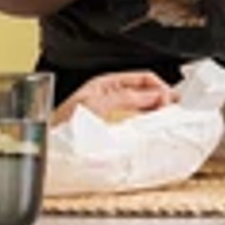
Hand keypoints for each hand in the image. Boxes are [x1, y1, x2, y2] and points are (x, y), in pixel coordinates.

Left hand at [58, 70, 174, 123]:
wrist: (50, 146)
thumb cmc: (63, 123)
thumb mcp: (97, 104)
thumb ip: (125, 97)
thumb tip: (153, 96)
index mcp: (106, 84)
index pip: (142, 78)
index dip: (159, 86)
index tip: (171, 99)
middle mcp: (109, 95)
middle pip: (144, 92)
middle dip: (161, 98)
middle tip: (175, 110)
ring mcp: (111, 112)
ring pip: (142, 107)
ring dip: (156, 111)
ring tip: (168, 119)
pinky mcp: (111, 128)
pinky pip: (135, 121)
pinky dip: (147, 123)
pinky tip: (152, 129)